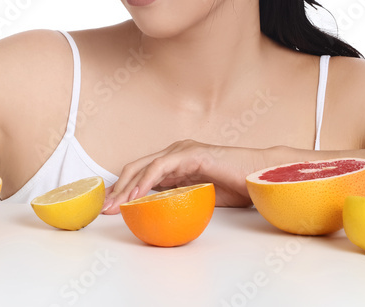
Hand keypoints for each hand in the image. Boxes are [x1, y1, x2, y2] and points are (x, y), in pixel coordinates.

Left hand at [101, 140, 269, 213]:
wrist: (260, 176)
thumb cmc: (238, 186)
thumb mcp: (201, 195)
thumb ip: (180, 197)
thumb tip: (161, 214)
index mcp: (176, 161)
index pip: (141, 173)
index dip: (123, 189)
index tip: (111, 209)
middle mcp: (175, 152)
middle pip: (136, 168)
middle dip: (116, 189)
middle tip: (104, 210)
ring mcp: (182, 150)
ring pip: (143, 166)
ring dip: (125, 188)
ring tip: (114, 206)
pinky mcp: (190, 154)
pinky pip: (160, 167)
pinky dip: (145, 182)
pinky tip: (135, 196)